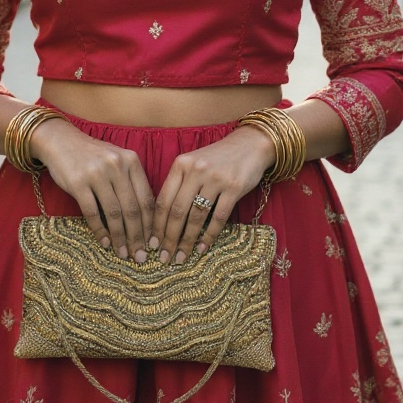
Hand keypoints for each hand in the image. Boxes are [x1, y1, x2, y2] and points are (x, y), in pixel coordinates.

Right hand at [30, 118, 154, 260]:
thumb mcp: (117, 161)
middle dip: (138, 237)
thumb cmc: (93, 156)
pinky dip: (99, 230)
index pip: (146, 198)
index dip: (151, 224)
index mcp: (132, 161)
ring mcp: (97, 174)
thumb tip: (145, 221)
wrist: (61, 141)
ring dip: (119, 237)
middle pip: (132, 209)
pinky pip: (92, 212)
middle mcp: (117, 166)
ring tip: (123, 254)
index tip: (152, 242)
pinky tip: (104, 242)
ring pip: (114, 214)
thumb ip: (131, 183)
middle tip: (141, 256)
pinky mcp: (78, 183)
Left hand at [150, 124, 274, 265]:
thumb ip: (179, 184)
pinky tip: (202, 247)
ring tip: (181, 257)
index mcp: (180, 165)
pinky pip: (218, 217)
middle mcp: (196, 170)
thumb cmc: (217, 158)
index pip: (163, 199)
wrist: (250, 144)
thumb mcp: (193, 163)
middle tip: (165, 257)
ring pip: (196, 217)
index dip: (156, 225)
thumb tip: (163, 220)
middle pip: (177, 211)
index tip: (152, 243)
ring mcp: (215, 179)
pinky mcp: (234, 188)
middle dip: (169, 238)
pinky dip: (209, 236)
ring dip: (187, 241)